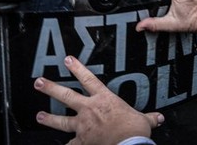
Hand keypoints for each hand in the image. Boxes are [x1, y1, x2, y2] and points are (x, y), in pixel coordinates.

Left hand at [34, 55, 162, 143]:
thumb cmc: (134, 131)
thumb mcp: (143, 120)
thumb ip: (148, 117)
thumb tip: (158, 118)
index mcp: (104, 99)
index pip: (88, 78)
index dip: (77, 68)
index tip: (67, 60)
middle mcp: (90, 110)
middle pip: (66, 95)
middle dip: (51, 88)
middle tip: (39, 82)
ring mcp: (84, 126)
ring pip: (62, 120)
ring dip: (49, 118)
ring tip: (38, 117)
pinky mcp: (82, 142)